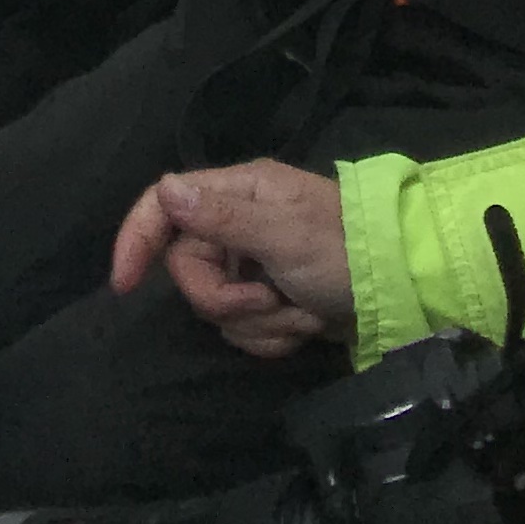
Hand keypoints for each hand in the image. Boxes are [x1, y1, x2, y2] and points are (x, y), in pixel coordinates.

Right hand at [111, 160, 354, 361]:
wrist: (400, 292)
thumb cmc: (344, 251)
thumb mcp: (284, 234)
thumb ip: (222, 218)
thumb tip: (165, 187)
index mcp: (237, 193)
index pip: (165, 204)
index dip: (137, 238)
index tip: (124, 284)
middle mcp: (237, 225)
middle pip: (189, 270)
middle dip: (227, 299)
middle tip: (270, 299)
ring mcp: (252, 265)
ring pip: (217, 308)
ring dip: (259, 322)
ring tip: (299, 312)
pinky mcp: (268, 301)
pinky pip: (243, 329)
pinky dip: (272, 336)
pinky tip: (304, 326)